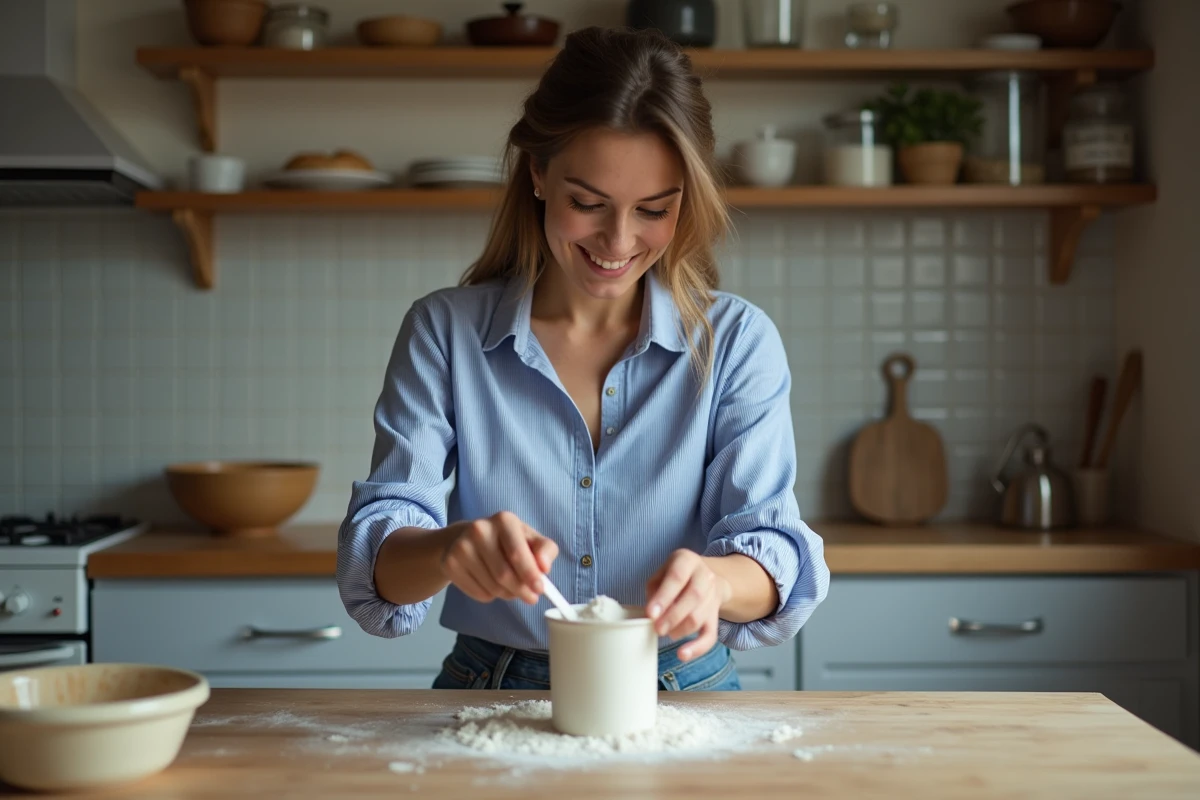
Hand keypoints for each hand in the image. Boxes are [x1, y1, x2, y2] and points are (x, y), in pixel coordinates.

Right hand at [439, 511, 558, 604]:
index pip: (517, 553)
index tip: (540, 589)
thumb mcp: (531, 539)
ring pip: (492, 587)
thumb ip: (545, 550)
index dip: (530, 574)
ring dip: (507, 594)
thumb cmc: (508, 541)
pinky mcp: (450, 563)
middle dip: (520, 590)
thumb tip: (544, 568)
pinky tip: (490, 584)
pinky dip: (490, 596)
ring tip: (509, 586)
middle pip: (503, 574)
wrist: (468, 538)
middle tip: (529, 597)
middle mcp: (479, 529)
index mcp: (504, 520)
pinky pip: (478, 594)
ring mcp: (461, 546)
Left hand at [645, 549, 731, 661]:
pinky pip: (711, 635)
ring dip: (680, 630)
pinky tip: (682, 654)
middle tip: (657, 629)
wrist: (705, 576)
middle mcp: (704, 575)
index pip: (677, 577)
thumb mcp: (661, 574)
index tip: (650, 613)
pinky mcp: (716, 615)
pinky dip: (697, 648)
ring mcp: (713, 595)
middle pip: (693, 597)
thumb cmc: (675, 576)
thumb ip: (654, 590)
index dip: (664, 597)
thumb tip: (649, 613)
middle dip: (672, 617)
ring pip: (699, 617)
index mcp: (687, 560)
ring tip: (666, 633)